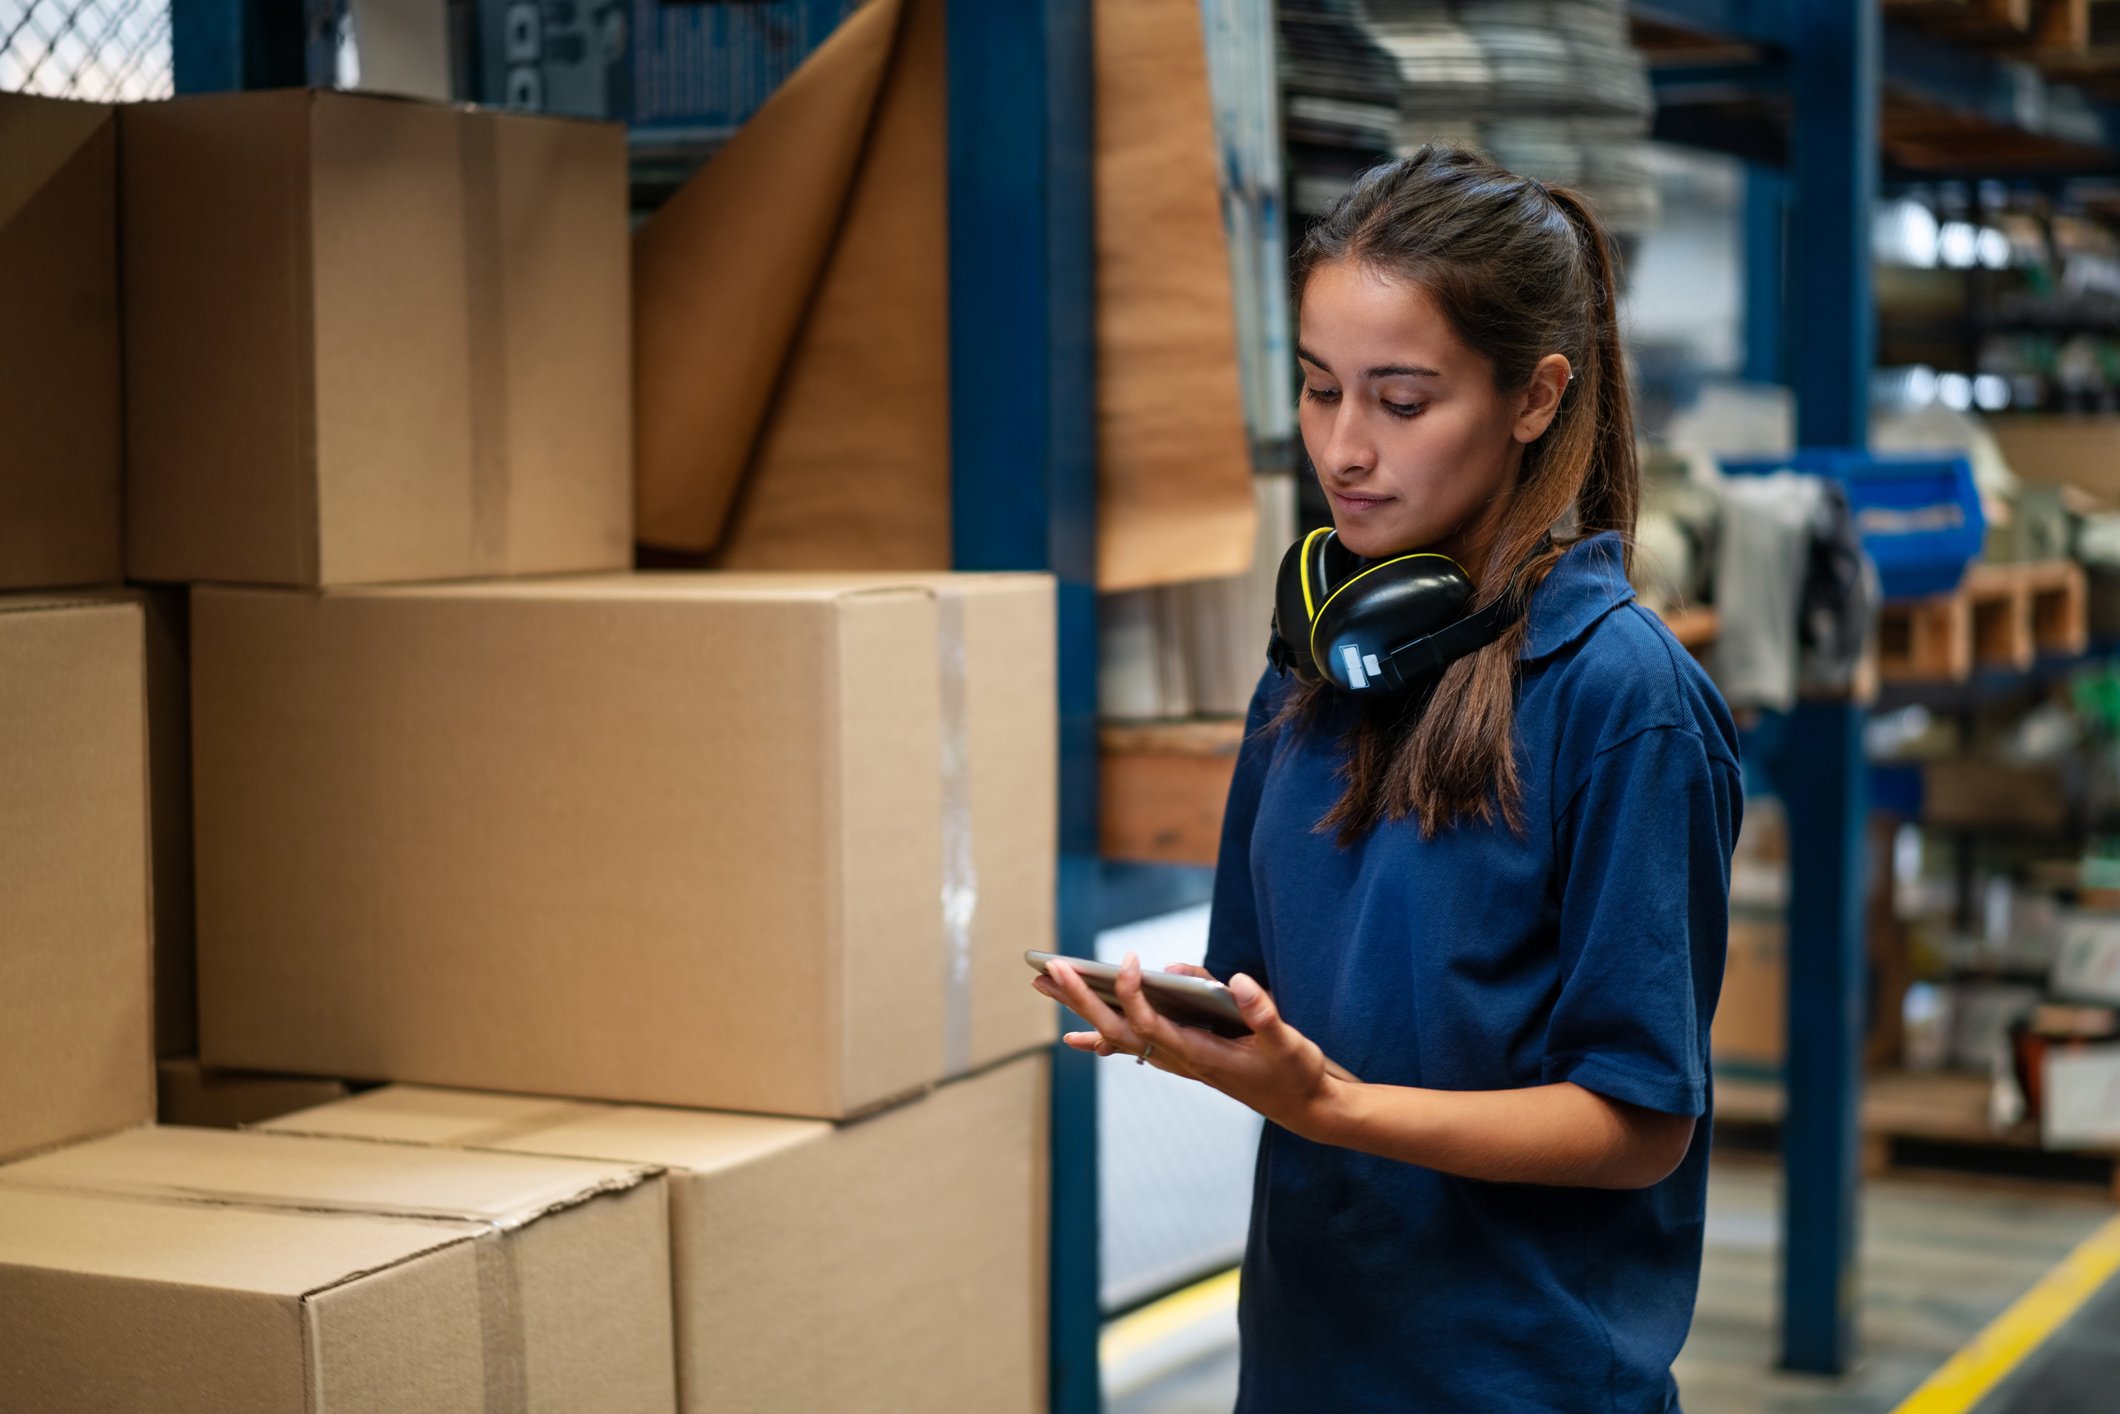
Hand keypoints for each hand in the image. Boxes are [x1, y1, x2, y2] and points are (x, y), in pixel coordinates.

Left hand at [1030, 954, 1348, 1139]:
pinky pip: (1134, 1046)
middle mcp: (1181, 1060)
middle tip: (1049, 969)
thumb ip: (1262, 1012)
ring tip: (1047, 985)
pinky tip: (1078, 1036)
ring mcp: (1179, 1061)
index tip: (1131, 960)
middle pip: (1118, 1029)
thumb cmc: (1297, 1073)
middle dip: (1083, 998)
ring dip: (1082, 1009)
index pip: (1151, 1024)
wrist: (1305, 1108)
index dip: (1135, 993)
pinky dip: (1102, 1040)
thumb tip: (1236, 980)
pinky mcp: (1184, 1057)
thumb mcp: (1290, 1042)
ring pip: (1119, 1035)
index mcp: (1201, 1056)